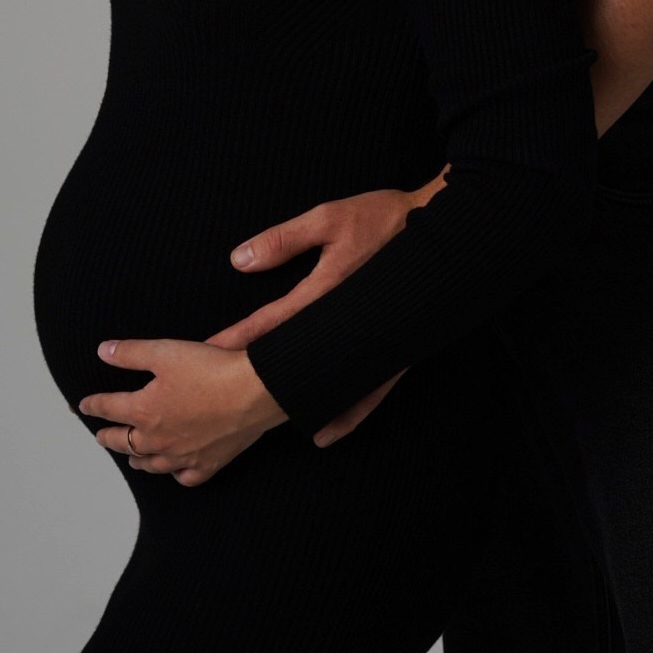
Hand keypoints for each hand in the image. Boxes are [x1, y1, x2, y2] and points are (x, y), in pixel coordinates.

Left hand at [80, 338, 285, 487]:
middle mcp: (158, 439)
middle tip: (101, 435)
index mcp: (144, 411)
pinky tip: (174, 469)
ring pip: (150, 464)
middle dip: (109, 436)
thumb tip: (103, 351)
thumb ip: (130, 353)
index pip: (109, 408)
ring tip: (131, 456)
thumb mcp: (165, 351)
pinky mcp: (207, 464)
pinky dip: (174, 474)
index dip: (94, 405)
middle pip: (124, 442)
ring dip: (136, 459)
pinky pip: (184, 477)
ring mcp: (182, 456)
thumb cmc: (210, 369)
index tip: (83, 405)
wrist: (254, 391)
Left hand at [207, 174, 447, 450]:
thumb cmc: (386, 218)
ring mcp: (372, 345)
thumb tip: (240, 261)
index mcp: (328, 291)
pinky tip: (324, 434)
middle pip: (293, 361)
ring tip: (262, 423)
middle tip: (220, 398)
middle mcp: (347, 326)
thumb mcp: (330, 218)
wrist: (445, 234)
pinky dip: (345, 416)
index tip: (208, 353)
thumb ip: (284, 240)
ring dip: (293, 402)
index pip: (272, 322)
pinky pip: (366, 394)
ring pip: (325, 385)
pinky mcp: (392, 352)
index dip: (237, 339)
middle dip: (256, 377)